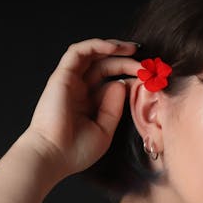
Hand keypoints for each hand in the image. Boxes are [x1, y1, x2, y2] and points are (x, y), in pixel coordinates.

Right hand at [23, 38, 140, 178]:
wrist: (53, 156)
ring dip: (113, 47)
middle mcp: (80, 89)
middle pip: (106, 66)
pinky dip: (96, 45)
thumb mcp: (105, 129)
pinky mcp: (62, 75)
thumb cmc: (76, 150)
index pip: (112, 81)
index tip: (149, 78)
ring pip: (92, 54)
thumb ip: (114, 107)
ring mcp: (71, 81)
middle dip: (127, 62)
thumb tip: (121, 84)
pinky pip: (78, 52)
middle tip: (146, 65)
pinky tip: (115, 48)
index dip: (130, 76)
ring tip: (133, 49)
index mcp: (90, 102)